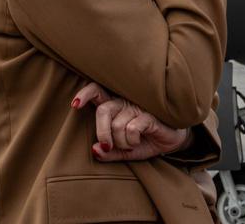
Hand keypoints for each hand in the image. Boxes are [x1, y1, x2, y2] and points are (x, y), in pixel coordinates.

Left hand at [72, 82, 190, 161]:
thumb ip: (107, 153)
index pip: (97, 91)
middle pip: (104, 110)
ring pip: (118, 124)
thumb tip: (95, 150)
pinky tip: (139, 141)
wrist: (170, 142)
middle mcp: (124, 103)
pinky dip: (132, 140)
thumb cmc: (145, 142)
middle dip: (101, 132)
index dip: (85, 94)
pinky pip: (132, 128)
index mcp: (115, 107)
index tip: (74, 105)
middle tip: (107, 146)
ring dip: (122, 142)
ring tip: (131, 144)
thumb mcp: (123, 151)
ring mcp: (138, 107)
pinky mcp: (150, 114)